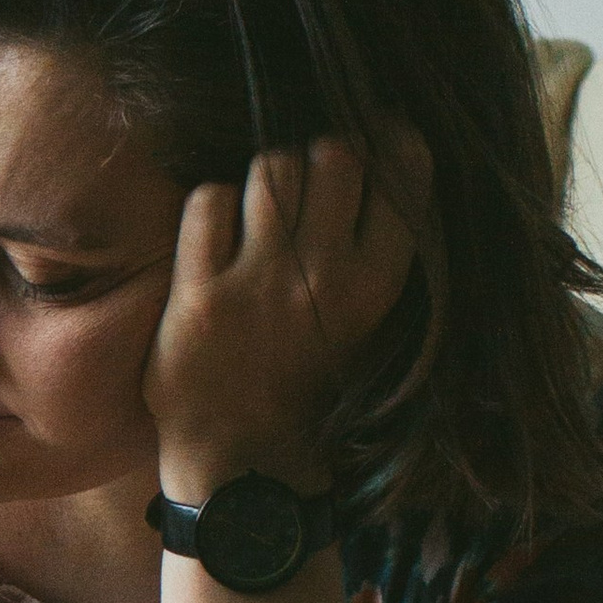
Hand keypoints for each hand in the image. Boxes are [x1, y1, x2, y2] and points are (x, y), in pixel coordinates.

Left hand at [144, 134, 423, 503]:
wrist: (244, 463)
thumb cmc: (308, 382)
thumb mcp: (367, 320)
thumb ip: (376, 248)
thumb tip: (382, 148)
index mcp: (378, 285)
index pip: (403, 170)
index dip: (384, 140)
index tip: (369, 141)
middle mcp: (325, 277)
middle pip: (335, 152)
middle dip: (317, 155)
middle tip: (303, 189)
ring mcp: (260, 285)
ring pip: (272, 165)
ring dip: (264, 177)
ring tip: (258, 213)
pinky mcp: (199, 296)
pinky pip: (209, 199)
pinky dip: (212, 206)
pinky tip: (216, 238)